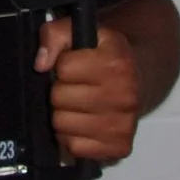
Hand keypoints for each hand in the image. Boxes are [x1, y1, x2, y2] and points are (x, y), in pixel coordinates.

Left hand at [35, 16, 140, 162]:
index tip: (74, 65)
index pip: (64, 68)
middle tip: (74, 87)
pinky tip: (83, 123)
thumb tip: (41, 64)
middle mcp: (124, 96)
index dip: (63, 65)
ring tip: (76, 105)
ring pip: (62, 125)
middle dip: (60, 90)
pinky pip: (74, 147)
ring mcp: (123, 125)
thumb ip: (55, 35)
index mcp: (116, 63)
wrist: (139, 78)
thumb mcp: (81, 31)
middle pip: (59, 98)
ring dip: (63, 114)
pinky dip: (72, 137)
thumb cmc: (104, 54)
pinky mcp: (119, 148)